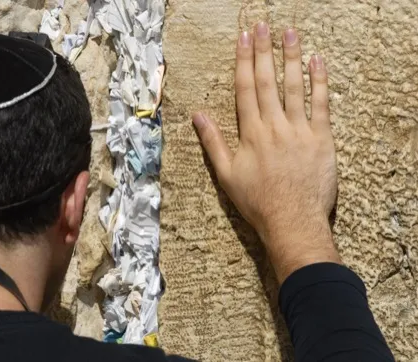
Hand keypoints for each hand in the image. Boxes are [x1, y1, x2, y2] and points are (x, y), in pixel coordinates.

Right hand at [193, 23, 340, 282]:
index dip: (244, 62)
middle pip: (268, 81)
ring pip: (294, 87)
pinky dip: (319, 82)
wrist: (292, 221)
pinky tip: (317, 62)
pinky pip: (321, 105)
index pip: (246, 89)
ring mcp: (300, 130)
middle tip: (262, 26)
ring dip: (291, 58)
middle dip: (264, 51)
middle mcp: (274, 126)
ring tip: (289, 33)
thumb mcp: (226, 174)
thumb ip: (212, 142)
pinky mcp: (322, 139)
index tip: (243, 39)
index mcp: (251, 133)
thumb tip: (197, 115)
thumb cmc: (256, 202)